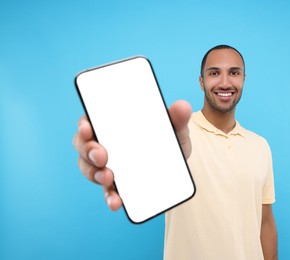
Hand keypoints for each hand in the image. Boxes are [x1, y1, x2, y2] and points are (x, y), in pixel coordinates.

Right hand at [73, 100, 191, 210]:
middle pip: (84, 144)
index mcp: (114, 124)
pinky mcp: (116, 186)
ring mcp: (108, 166)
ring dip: (94, 173)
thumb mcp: (175, 128)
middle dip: (88, 150)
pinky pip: (107, 191)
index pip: (91, 120)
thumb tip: (183, 106)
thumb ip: (177, 118)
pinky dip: (109, 196)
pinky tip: (116, 201)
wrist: (178, 169)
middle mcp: (106, 143)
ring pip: (89, 168)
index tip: (87, 128)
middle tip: (102, 156)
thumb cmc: (169, 141)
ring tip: (109, 178)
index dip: (84, 124)